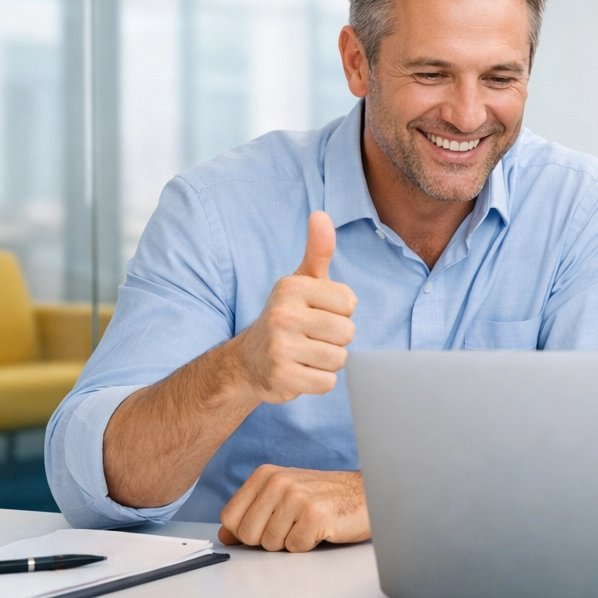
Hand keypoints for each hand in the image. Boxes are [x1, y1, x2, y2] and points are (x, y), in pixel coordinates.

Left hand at [217, 465, 369, 551]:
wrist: (367, 494)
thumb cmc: (326, 498)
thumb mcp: (283, 497)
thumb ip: (252, 513)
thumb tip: (225, 535)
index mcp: (266, 475)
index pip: (229, 517)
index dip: (245, 531)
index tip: (267, 526)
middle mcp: (279, 481)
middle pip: (247, 533)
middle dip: (268, 540)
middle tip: (293, 526)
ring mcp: (296, 497)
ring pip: (270, 544)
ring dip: (290, 542)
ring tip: (308, 525)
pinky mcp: (314, 515)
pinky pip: (295, 547)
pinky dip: (308, 545)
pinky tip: (321, 529)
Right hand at [234, 211, 356, 403]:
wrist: (247, 362)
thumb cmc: (286, 316)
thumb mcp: (301, 281)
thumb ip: (318, 250)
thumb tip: (321, 215)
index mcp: (291, 287)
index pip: (350, 302)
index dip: (340, 311)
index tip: (318, 312)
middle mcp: (283, 315)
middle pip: (347, 332)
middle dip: (335, 339)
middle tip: (311, 337)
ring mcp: (280, 348)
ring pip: (339, 358)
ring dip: (327, 361)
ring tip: (305, 353)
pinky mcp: (282, 377)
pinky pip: (327, 383)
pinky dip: (318, 381)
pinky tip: (300, 371)